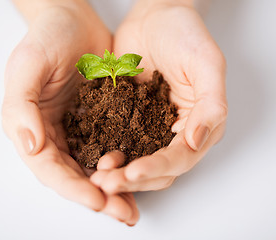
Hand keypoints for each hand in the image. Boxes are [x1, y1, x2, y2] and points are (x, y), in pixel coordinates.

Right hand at [2, 4, 138, 224]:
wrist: (74, 20)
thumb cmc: (48, 37)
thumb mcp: (28, 64)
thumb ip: (21, 105)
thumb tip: (30, 145)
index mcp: (33, 127)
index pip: (51, 168)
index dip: (73, 188)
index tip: (98, 200)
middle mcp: (55, 134)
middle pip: (75, 176)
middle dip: (99, 198)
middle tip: (124, 213)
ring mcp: (78, 129)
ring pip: (95, 168)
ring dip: (114, 189)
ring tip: (134, 207)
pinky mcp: (99, 121)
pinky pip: (111, 148)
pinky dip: (124, 166)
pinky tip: (140, 176)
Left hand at [90, 1, 227, 193]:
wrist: (154, 17)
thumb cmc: (184, 34)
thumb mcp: (206, 64)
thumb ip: (211, 104)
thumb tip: (197, 141)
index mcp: (199, 124)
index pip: (180, 159)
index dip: (157, 168)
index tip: (133, 172)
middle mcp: (174, 132)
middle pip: (156, 169)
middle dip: (132, 179)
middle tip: (106, 183)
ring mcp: (150, 127)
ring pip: (135, 161)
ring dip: (116, 173)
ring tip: (95, 176)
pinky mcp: (128, 119)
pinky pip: (116, 141)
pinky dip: (105, 152)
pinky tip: (89, 156)